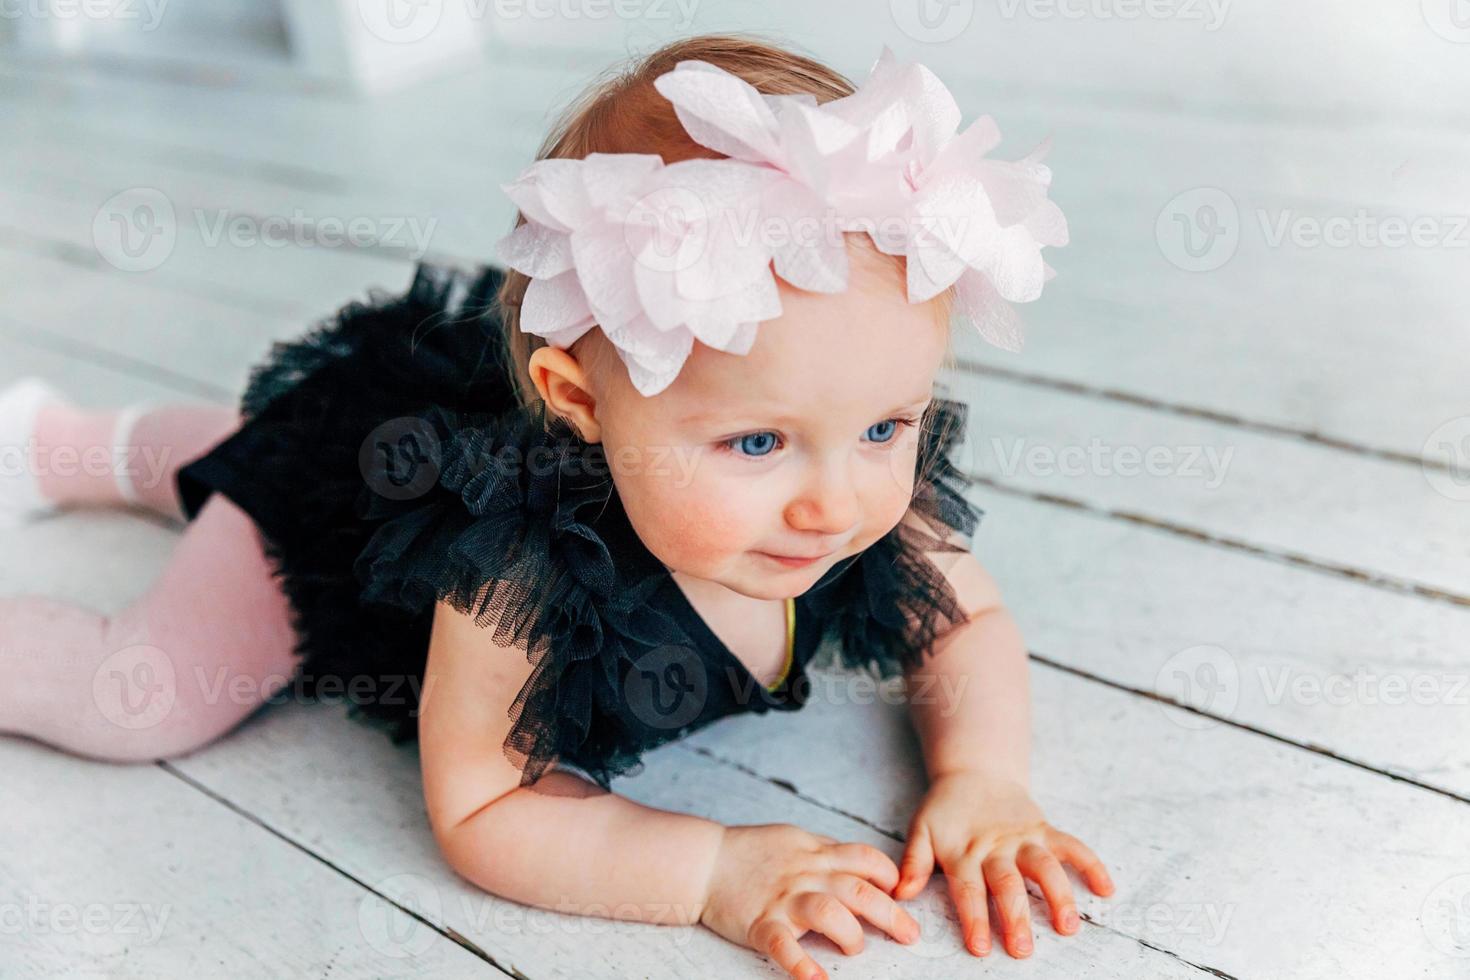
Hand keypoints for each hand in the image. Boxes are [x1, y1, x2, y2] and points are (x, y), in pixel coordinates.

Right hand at [697, 823, 921, 979]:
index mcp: (816, 854)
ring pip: (829, 912)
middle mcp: (805, 875)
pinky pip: (783, 945)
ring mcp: (784, 899)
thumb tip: (859, 863)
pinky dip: (801, 964)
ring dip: (851, 935)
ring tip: (855, 948)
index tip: (899, 893)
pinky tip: (816, 979)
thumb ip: (825, 851)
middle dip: (891, 914)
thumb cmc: (750, 852)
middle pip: (858, 889)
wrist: (705, 861)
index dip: (888, 875)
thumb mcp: (794, 839)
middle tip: (910, 935)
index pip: (865, 858)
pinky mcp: (761, 923)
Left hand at [894, 770, 1113, 957]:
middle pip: (1008, 882)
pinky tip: (1106, 889)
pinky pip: (1071, 845)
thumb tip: (901, 892)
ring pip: (1045, 865)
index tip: (980, 947)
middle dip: (1016, 916)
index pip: (969, 888)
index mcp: (964, 851)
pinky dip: (1090, 864)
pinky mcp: (1044, 829)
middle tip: (1023, 948)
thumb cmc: (944, 811)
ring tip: (1068, 926)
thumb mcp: (920, 830)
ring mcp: (1023, 837)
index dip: (974, 917)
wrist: (973, 773)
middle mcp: (996, 846)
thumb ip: (913, 861)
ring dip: (1058, 895)